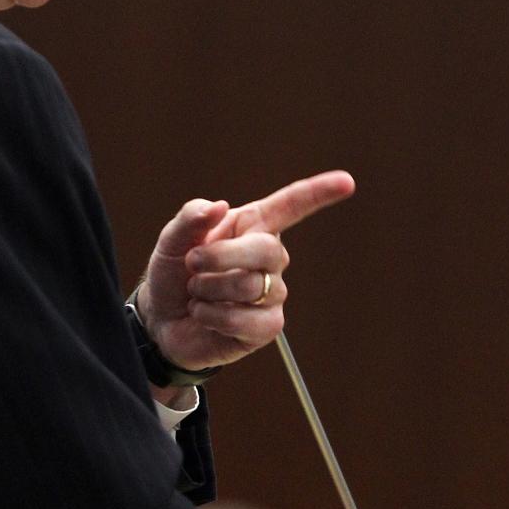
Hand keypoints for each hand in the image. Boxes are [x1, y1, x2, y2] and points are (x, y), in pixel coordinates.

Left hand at [135, 171, 354, 371]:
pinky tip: (205, 315)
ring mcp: (272, 292)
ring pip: (252, 287)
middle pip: (267, 250)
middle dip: (222, 257)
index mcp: (251, 226)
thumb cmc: (173, 273)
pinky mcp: (267, 326)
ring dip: (210, 289)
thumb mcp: (171, 241)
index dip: (318, 193)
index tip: (347, 182)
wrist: (162, 319)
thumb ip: (190, 219)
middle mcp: (268, 257)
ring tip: (197, 293)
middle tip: (192, 263)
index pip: (291, 206)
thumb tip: (218, 206)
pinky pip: (249, 320)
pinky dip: (215, 317)